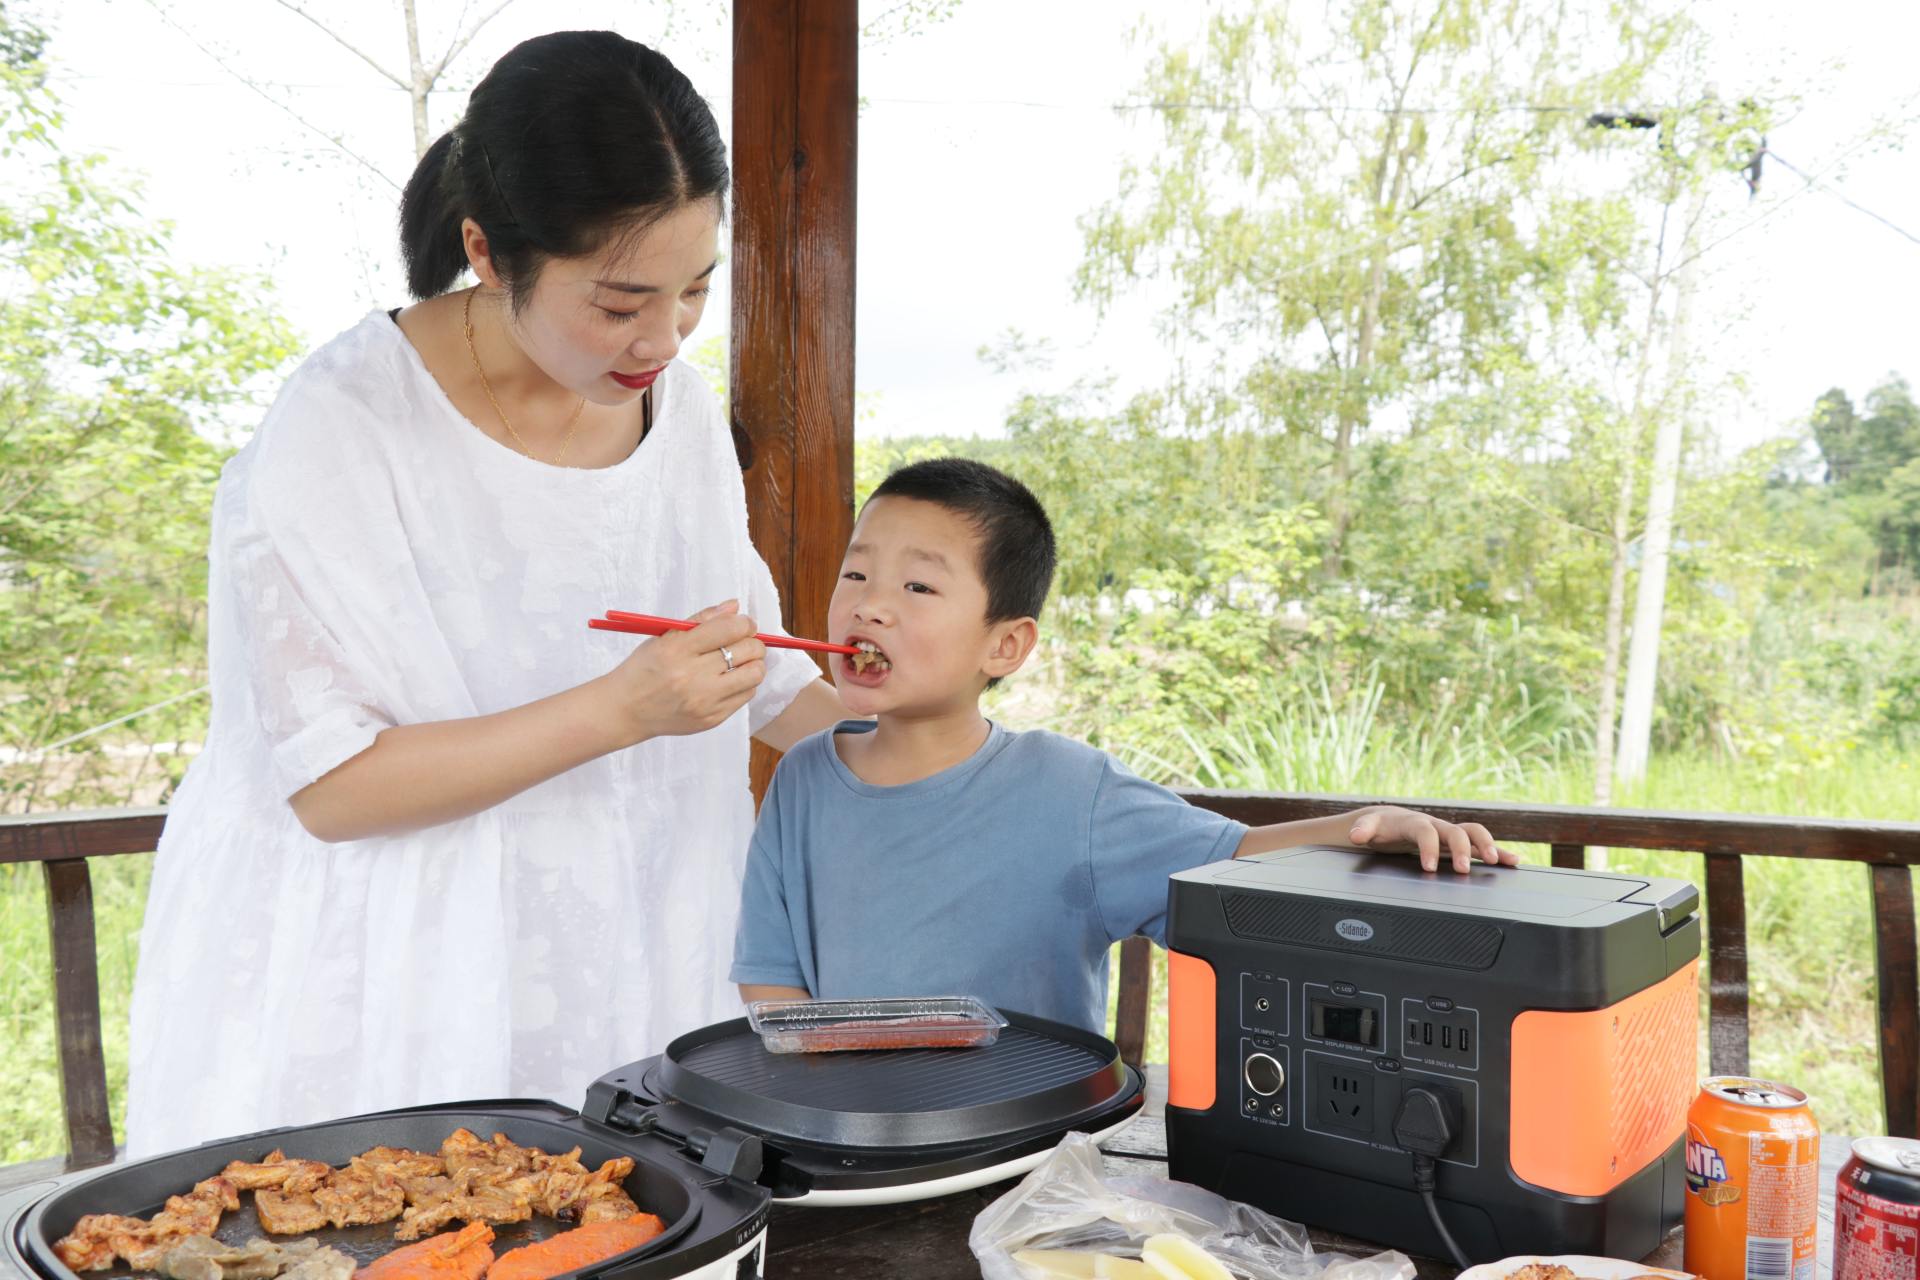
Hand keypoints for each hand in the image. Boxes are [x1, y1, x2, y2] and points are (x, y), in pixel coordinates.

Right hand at [602, 600, 766, 743]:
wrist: (626, 710)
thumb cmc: (645, 668)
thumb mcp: (664, 636)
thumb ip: (701, 619)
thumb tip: (734, 607)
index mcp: (677, 649)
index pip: (729, 629)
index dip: (744, 623)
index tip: (743, 624)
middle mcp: (691, 676)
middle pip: (748, 651)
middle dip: (752, 641)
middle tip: (743, 642)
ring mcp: (703, 701)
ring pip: (754, 674)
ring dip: (753, 663)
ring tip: (740, 661)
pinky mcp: (711, 719)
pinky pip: (746, 695)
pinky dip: (743, 684)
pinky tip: (729, 680)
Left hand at [1345, 805, 1517, 873]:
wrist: (1389, 820)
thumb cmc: (1380, 827)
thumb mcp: (1368, 828)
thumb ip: (1362, 830)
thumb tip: (1356, 835)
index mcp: (1414, 823)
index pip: (1425, 831)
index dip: (1428, 848)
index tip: (1428, 867)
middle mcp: (1435, 825)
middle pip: (1455, 831)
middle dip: (1462, 849)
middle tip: (1465, 869)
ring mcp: (1448, 833)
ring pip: (1473, 833)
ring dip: (1487, 845)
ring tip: (1498, 861)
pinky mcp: (1456, 843)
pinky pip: (1480, 844)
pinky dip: (1497, 851)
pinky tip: (1513, 861)